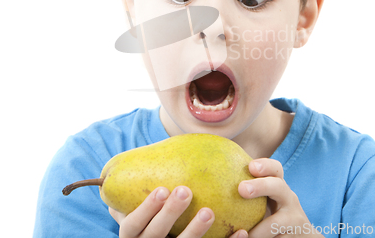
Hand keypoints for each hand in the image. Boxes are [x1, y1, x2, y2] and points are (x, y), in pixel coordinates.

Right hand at [108, 185, 246, 237]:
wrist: (165, 235)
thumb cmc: (152, 211)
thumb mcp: (141, 202)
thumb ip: (147, 184)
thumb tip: (161, 147)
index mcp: (132, 233)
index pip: (133, 225)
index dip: (145, 209)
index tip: (162, 189)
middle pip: (155, 235)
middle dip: (169, 214)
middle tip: (185, 191)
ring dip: (195, 231)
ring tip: (208, 212)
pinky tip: (241, 232)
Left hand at [238, 159, 324, 237]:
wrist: (299, 237)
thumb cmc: (271, 216)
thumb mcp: (262, 202)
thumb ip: (245, 191)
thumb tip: (204, 182)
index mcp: (278, 186)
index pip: (275, 169)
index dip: (265, 165)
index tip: (250, 166)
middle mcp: (288, 198)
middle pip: (279, 186)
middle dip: (261, 185)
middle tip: (242, 189)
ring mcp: (294, 218)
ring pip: (277, 221)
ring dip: (258, 229)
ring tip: (242, 234)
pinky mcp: (294, 236)